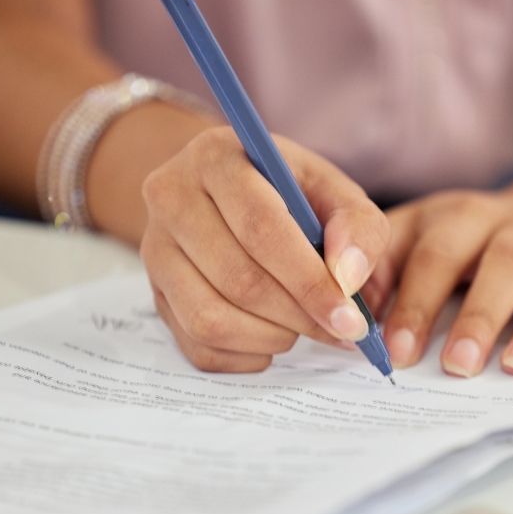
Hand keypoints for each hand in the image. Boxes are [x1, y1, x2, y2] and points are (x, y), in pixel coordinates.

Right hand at [139, 127, 390, 371]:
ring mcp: (154, 249)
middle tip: (339, 329)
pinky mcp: (154, 293)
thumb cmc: (291, 194)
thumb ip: (358, 226)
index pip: (261, 228)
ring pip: (209, 319)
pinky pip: (196, 345)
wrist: (229, 196)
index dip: (309, 281)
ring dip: (270, 337)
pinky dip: (244, 356)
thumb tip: (349, 279)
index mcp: (216, 157)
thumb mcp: (333, 192)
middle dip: (298, 316)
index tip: (349, 318)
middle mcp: (171, 198)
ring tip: (302, 326)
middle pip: (237, 279)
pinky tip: (271, 336)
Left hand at [362, 182, 512, 377]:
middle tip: (456, 366)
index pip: (435, 252)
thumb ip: (387, 264)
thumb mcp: (428, 235)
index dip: (415, 300)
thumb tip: (344, 306)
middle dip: (477, 316)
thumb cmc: (481, 242)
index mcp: (465, 215)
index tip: (394, 350)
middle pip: (502, 262)